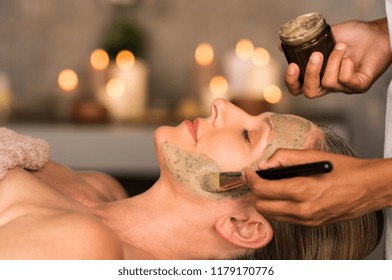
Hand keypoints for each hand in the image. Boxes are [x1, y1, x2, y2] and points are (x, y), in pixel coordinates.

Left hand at [244, 149, 391, 225]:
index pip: (262, 189)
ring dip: (265, 201)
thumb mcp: (313, 155)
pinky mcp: (311, 224)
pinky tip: (283, 195)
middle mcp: (302, 209)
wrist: (369, 187)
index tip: (248, 172)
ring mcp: (307, 220)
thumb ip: (284, 157)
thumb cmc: (344, 170)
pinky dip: (278, 207)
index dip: (250, 179)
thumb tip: (264, 164)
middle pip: (261, 206)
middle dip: (255, 191)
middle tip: (257, 178)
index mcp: (302, 190)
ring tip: (270, 186)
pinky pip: (285, 218)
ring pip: (271, 215)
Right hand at [284, 18, 391, 97]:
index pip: (298, 88)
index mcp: (318, 76)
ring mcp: (344, 87)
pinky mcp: (359, 86)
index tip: (292, 66)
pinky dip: (346, 66)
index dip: (291, 81)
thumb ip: (306, 42)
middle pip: (310, 93)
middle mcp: (329, 85)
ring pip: (328, 83)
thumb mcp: (325, 37)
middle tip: (316, 56)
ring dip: (333, 61)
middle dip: (310, 74)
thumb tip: (281, 45)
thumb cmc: (354, 36)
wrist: (378, 34)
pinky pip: (346, 80)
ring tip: (341, 46)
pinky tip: (351, 58)